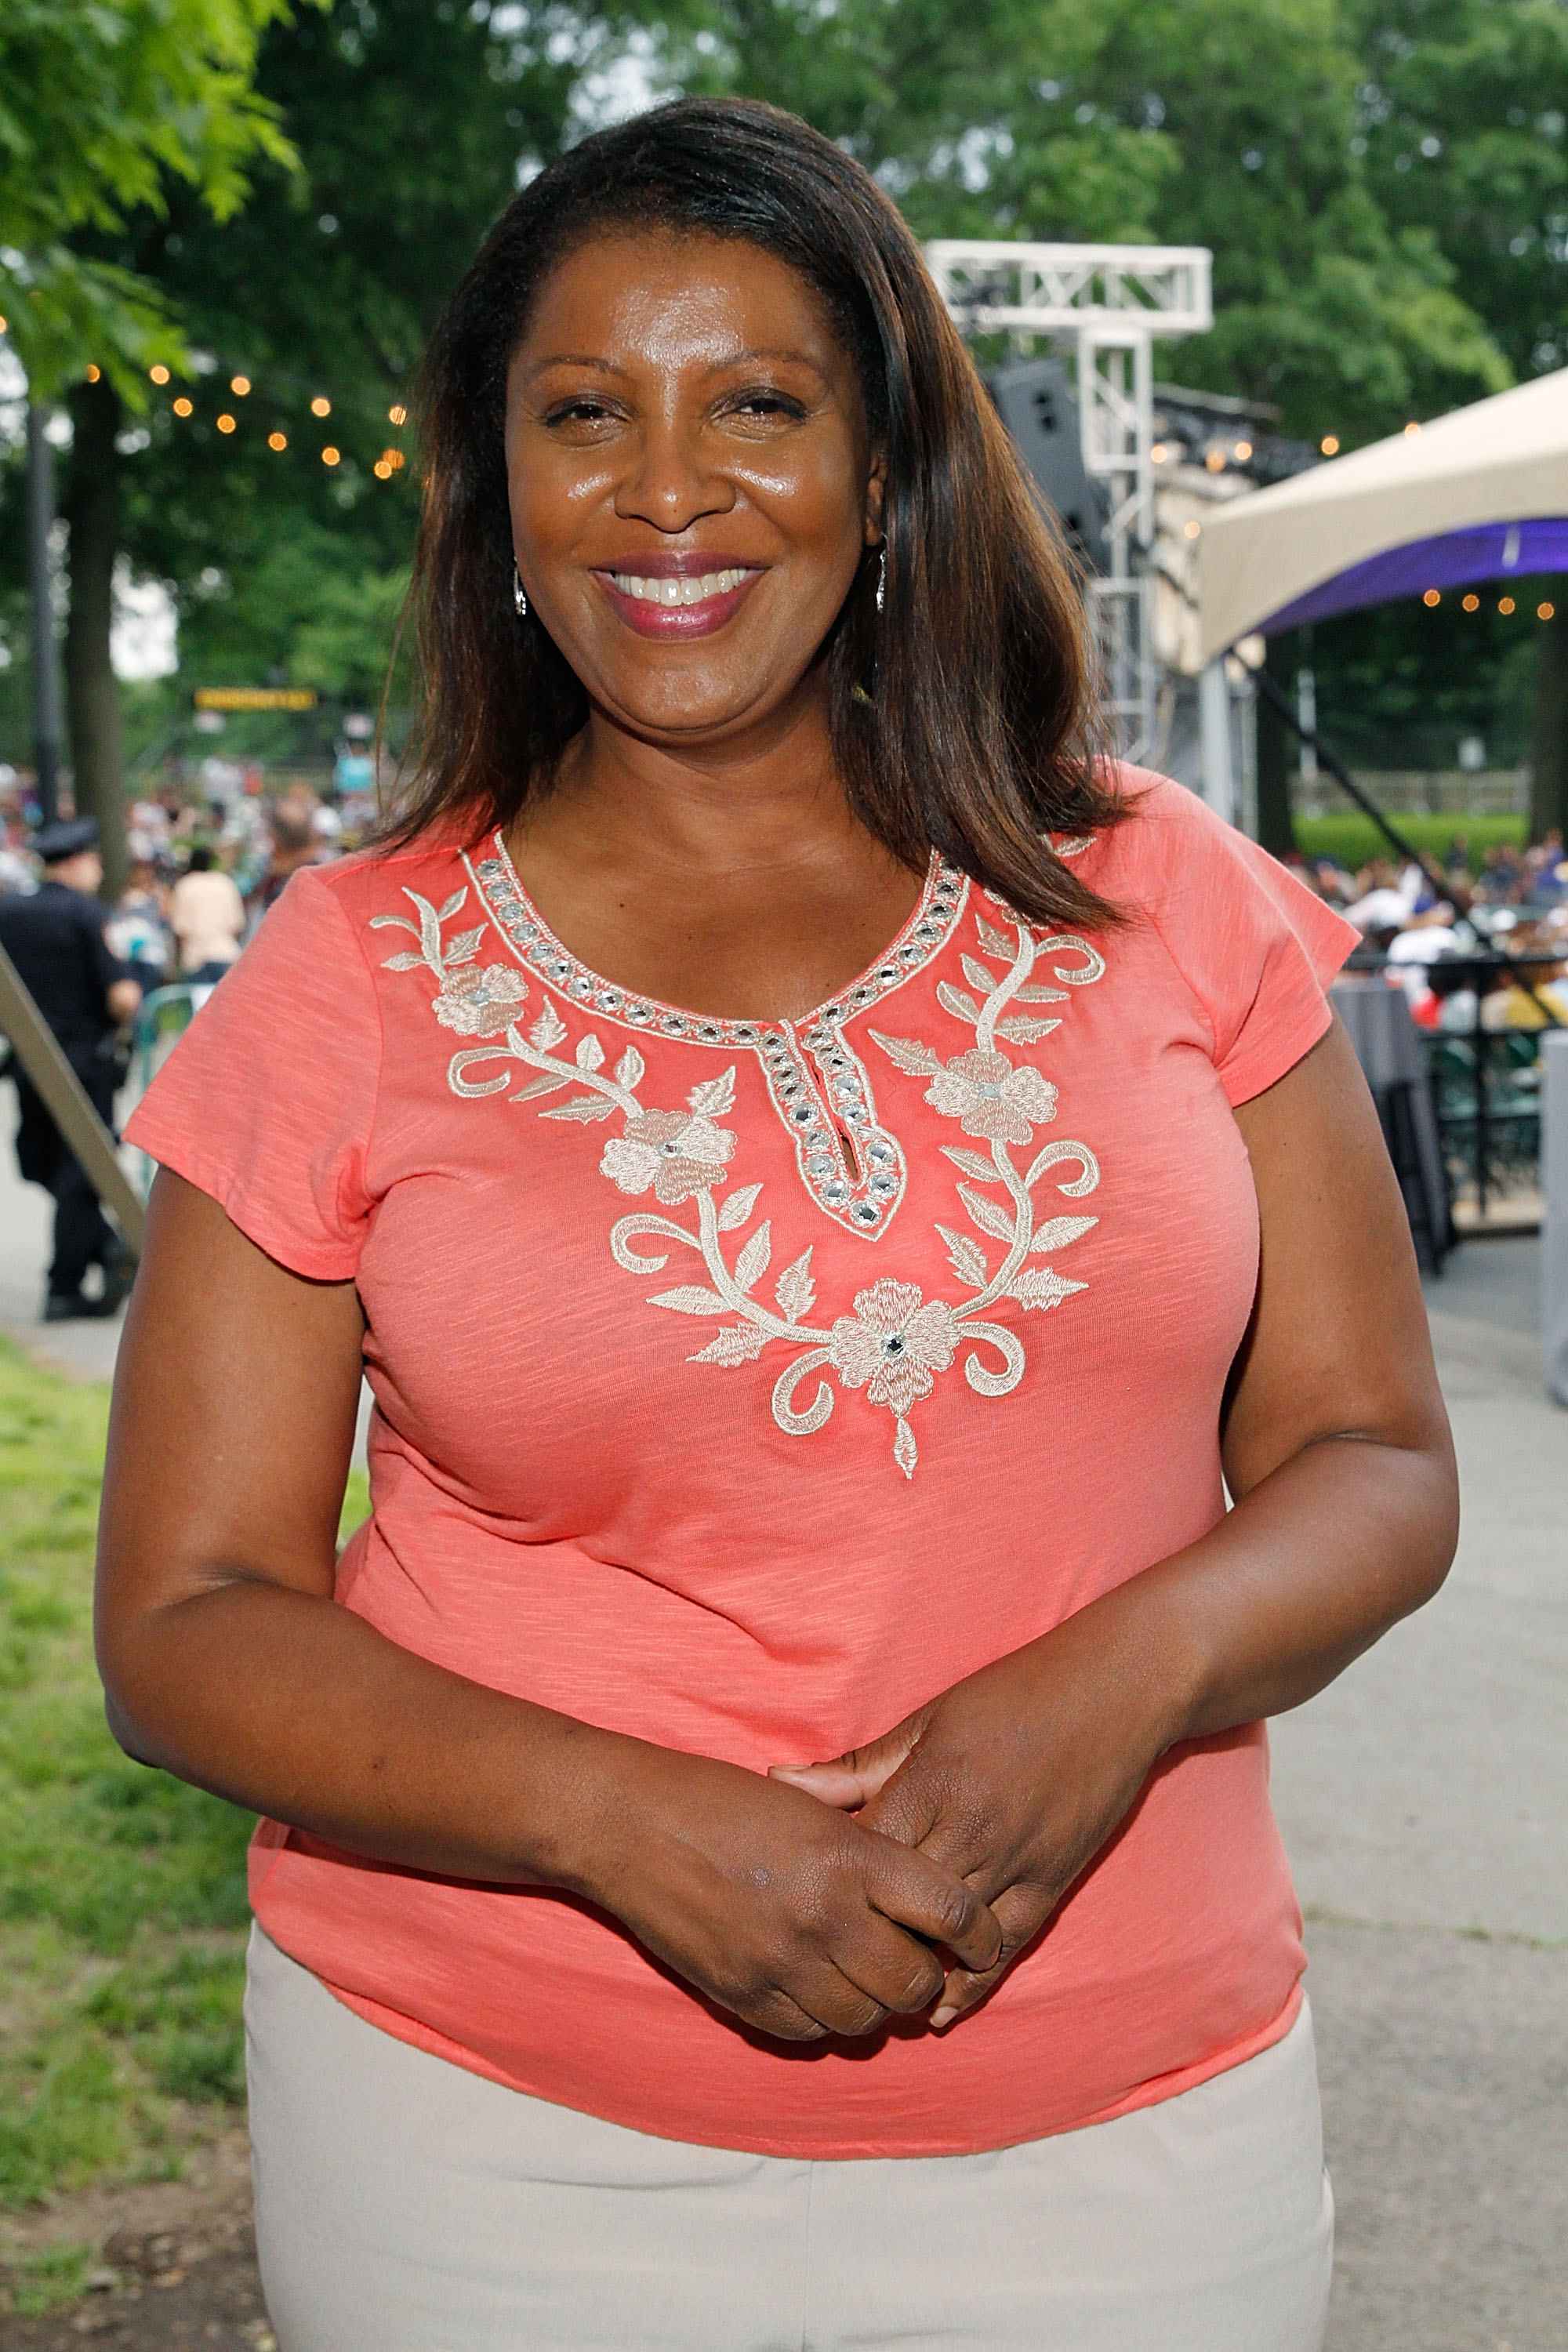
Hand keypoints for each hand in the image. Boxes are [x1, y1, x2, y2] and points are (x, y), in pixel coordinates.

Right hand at [571, 1736, 1003, 2043]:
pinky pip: (810, 2033)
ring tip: (864, 1974)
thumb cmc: (723, 1803)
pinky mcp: (745, 1997)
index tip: (981, 1940)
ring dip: (876, 2003)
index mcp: (850, 1856)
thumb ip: (871, 1856)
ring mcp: (783, 1964)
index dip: (980, 1935)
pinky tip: (817, 1986)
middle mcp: (825, 1915)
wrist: (633, 1827)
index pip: (951, 1913)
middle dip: (926, 1976)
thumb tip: (926, 1906)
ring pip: (867, 2018)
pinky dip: (823, 2018)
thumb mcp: (811, 1809)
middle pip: (914, 1980)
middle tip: (916, 1959)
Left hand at [771, 1608, 1181, 2027]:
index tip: (799, 1896)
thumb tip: (778, 1781)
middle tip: (822, 1959)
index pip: (864, 1855)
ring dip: (911, 1969)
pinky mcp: (1051, 1884)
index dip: (829, 1881)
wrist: (1112, 1693)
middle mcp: (973, 1833)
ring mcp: (1016, 1864)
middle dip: (862, 1935)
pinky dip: (972, 1984)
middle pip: (901, 1908)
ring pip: (950, 1940)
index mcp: (932, 1786)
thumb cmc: (1009, 1696)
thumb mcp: (926, 1722)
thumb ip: (854, 1768)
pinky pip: (1006, 1947)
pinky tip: (941, 2009)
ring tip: (869, 1994)